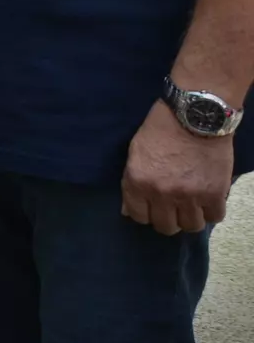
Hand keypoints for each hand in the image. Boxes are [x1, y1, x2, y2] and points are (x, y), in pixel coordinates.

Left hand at [121, 101, 232, 234]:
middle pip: (165, 226)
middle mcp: (162, 193)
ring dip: (190, 217)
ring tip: (191, 205)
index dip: (146, 213)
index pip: (139, 217)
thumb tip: (128, 211)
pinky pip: (214, 218)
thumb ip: (132, 183)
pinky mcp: (214, 194)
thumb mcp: (135, 153)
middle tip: (173, 207)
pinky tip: (207, 200)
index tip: (153, 207)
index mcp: (138, 182)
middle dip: (168, 218)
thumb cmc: (161, 129)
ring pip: (191, 226)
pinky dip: (211, 211)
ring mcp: (190, 196)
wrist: (194, 116)